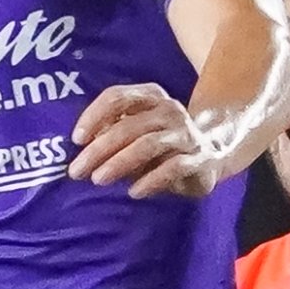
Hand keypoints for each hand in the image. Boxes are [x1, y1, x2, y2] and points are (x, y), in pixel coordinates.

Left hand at [69, 82, 228, 197]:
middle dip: (98, 149)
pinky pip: (173, 167)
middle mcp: (169, 110)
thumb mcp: (135, 133)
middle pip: (128, 126)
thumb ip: (111, 134)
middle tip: (77, 171)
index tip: (76, 140)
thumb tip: (81, 149)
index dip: (93, 116)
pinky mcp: (200, 159)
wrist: (213, 153)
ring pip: (148, 145)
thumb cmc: (161, 143)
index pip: (117, 97)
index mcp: (151, 97)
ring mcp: (186, 134)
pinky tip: (134, 192)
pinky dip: (151, 180)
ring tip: (98, 179)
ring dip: (119, 163)